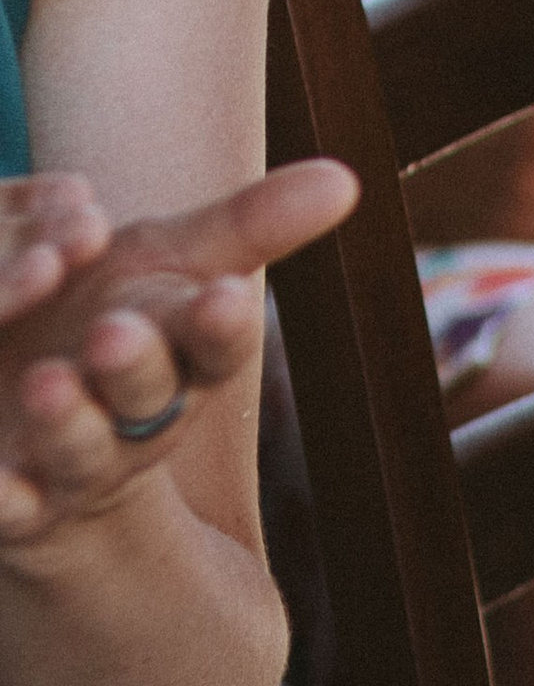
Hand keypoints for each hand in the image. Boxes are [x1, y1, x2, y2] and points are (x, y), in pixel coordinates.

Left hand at [0, 159, 355, 549]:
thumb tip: (347, 178)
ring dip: (65, 422)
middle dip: (134, 365)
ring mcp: (71, 462)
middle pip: (144, 396)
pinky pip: (5, 507)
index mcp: (185, 357)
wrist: (41, 428)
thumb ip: (252, 225)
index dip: (221, 326)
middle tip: (113, 333)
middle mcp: (135, 416)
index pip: (217, 344)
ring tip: (45, 384)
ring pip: (76, 449)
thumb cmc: (115, 321)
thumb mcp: (174, 266)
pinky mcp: (11, 500)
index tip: (224, 296)